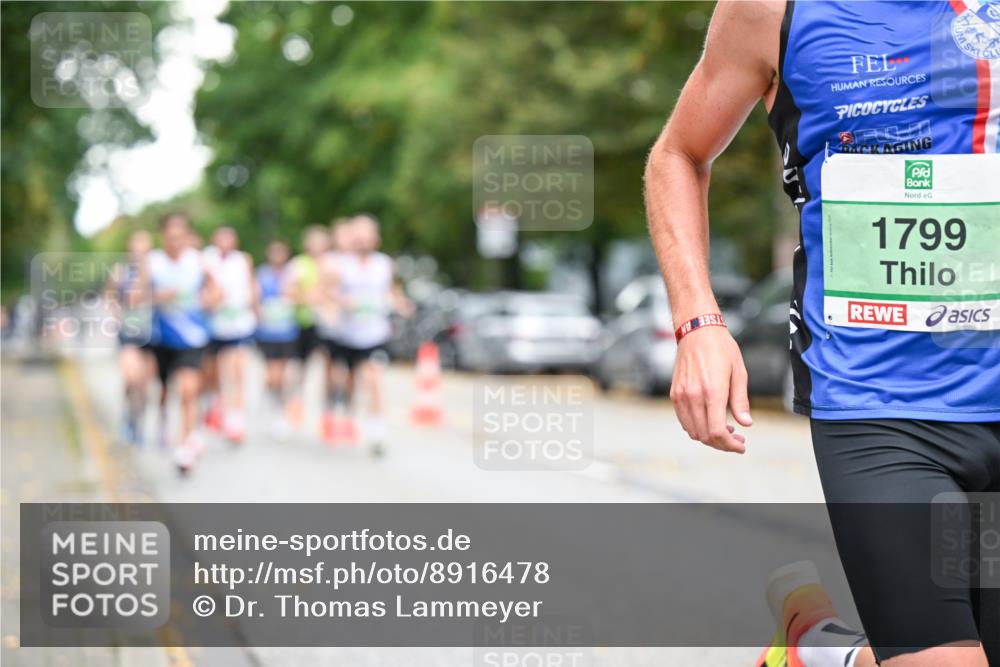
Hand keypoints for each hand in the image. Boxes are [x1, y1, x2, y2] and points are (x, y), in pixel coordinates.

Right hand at [669, 326, 751, 452]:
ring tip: (725, 430)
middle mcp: (693, 396)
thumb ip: (740, 401)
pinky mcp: (674, 393)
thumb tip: (746, 423)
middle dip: (722, 444)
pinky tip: (710, 420)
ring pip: (692, 431)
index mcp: (712, 391)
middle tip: (737, 439)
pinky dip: (696, 427)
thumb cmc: (720, 348)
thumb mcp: (738, 372)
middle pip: (704, 435)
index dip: (730, 444)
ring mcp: (681, 395)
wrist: (696, 330)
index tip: (741, 446)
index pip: (717, 431)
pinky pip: (684, 420)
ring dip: (709, 437)